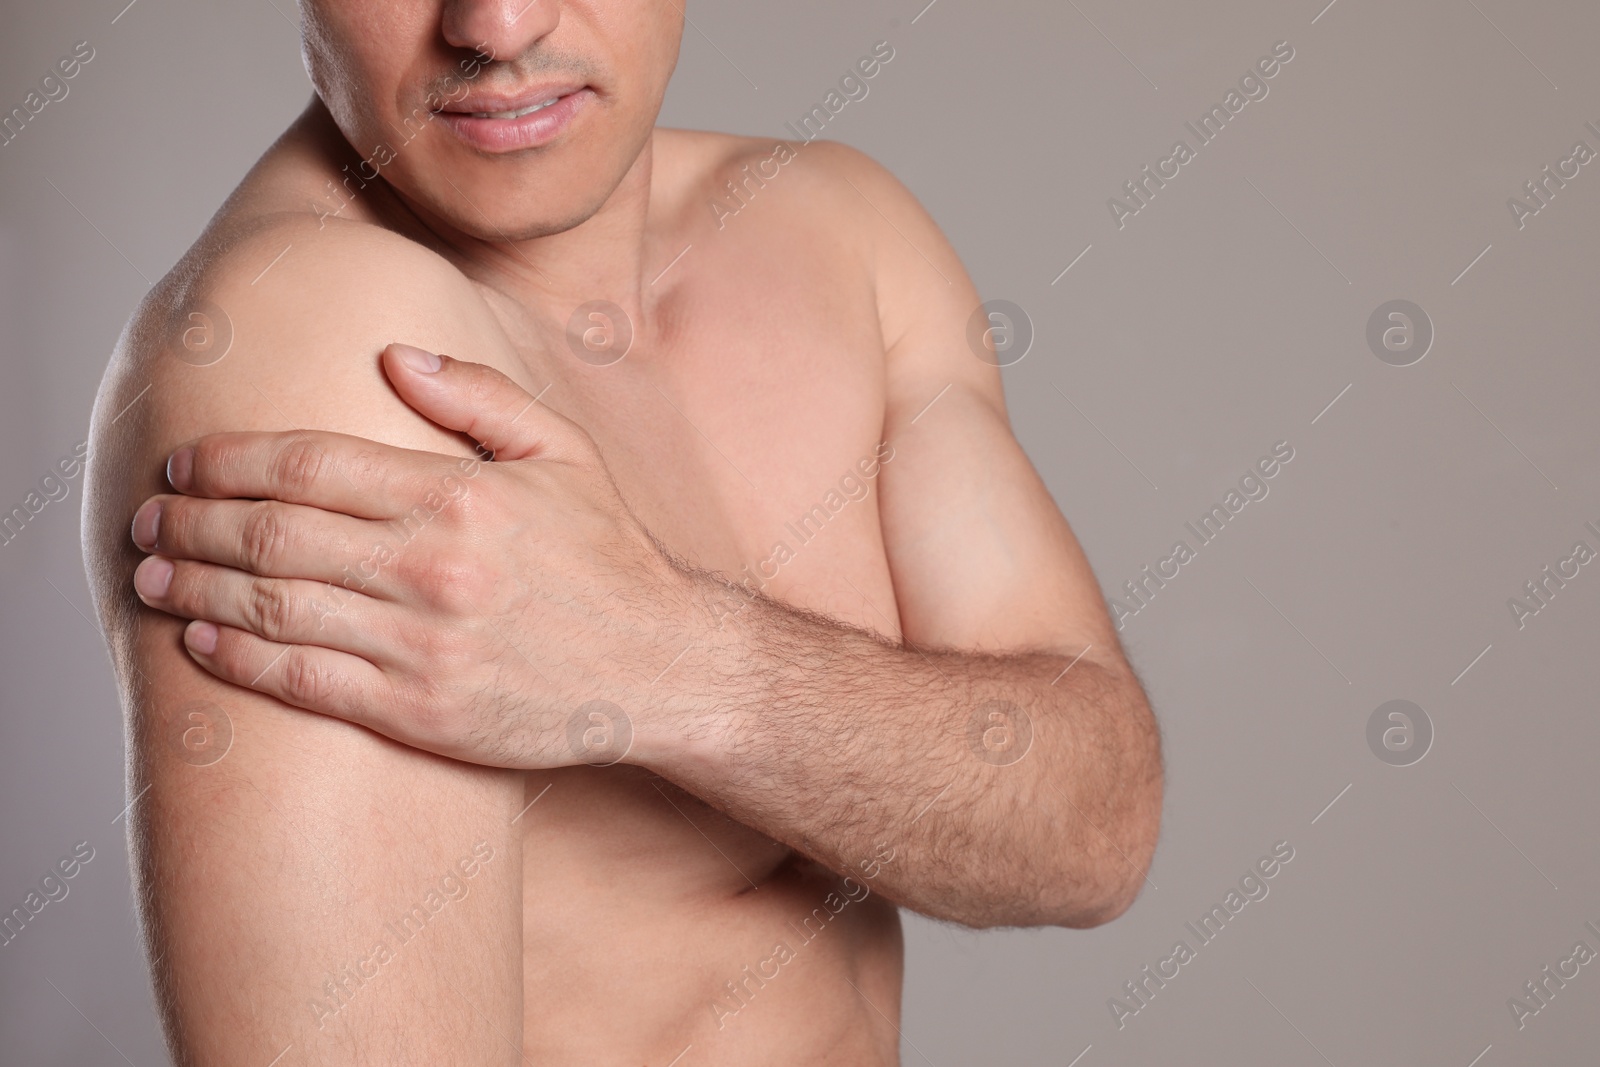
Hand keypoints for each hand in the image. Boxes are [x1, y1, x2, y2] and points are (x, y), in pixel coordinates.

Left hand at [129, 344, 701, 768]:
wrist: (663, 667)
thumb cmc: (611, 558)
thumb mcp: (565, 454)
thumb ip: (480, 397)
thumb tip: (393, 357)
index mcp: (460, 495)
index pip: (309, 464)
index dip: (229, 460)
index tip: (184, 462)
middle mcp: (434, 567)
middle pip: (272, 535)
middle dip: (189, 524)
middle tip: (147, 520)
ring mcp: (424, 645)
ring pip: (274, 610)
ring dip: (195, 591)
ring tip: (149, 579)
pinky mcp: (423, 712)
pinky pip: (307, 683)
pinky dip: (242, 661)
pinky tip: (203, 644)